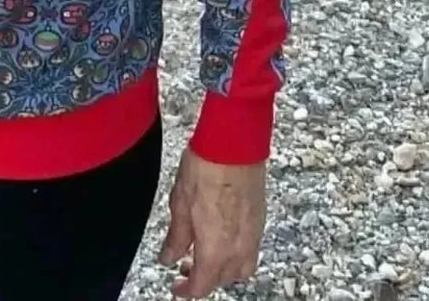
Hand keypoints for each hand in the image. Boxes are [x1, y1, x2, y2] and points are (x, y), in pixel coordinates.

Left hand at [158, 148, 265, 297]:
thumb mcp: (180, 204)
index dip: (186, 291)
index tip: (176, 288)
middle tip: (186, 267)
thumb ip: (176, 238)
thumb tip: (168, 258)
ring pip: (241, 269)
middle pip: (222, 280)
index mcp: (215, 249)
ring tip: (205, 254)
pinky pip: (250, 250)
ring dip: (223, 270)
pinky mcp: (260, 220)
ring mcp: (253, 235)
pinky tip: (222, 238)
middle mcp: (238, 248)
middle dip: (204, 279)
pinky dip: (236, 254)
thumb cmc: (205, 167)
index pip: (202, 286)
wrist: (234, 143)